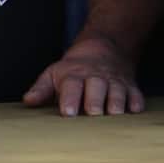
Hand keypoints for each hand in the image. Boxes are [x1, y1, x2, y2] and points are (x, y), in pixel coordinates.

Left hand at [23, 33, 144, 116]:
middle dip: (94, 100)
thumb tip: (28, 101)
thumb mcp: (54, 73)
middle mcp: (95, 78)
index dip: (69, 98)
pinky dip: (136, 101)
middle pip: (96, 88)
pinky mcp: (129, 86)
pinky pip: (135, 93)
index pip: (71, 86)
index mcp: (74, 76)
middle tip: (93, 113)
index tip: (67, 112)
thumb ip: (42, 89)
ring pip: (116, 90)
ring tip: (114, 114)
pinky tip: (134, 110)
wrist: (104, 48)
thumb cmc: (75, 68)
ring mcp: (114, 81)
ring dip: (116, 101)